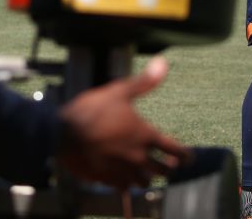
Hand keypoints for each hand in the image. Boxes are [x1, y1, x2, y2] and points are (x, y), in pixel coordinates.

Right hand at [56, 56, 192, 187]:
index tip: (188, 157)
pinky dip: (126, 184)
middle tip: (169, 166)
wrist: (63, 134)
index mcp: (145, 135)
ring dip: (148, 177)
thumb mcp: (118, 91)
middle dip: (168, 167)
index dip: (185, 155)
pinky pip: (123, 187)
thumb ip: (144, 82)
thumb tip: (163, 63)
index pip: (175, 150)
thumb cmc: (91, 110)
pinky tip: (123, 179)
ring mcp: (123, 170)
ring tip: (147, 174)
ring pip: (144, 181)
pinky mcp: (107, 178)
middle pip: (163, 170)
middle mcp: (138, 156)